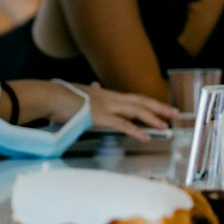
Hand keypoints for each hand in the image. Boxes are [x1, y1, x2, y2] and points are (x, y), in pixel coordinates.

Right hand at [38, 81, 174, 139]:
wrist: (47, 96)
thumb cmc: (59, 97)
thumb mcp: (79, 92)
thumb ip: (90, 91)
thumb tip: (95, 85)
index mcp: (106, 93)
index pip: (133, 98)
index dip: (149, 103)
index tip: (163, 107)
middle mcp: (109, 97)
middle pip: (140, 101)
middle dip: (159, 107)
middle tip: (175, 113)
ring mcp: (106, 106)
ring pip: (136, 111)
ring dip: (152, 118)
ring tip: (165, 126)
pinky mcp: (99, 116)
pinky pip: (122, 125)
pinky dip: (136, 131)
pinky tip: (145, 137)